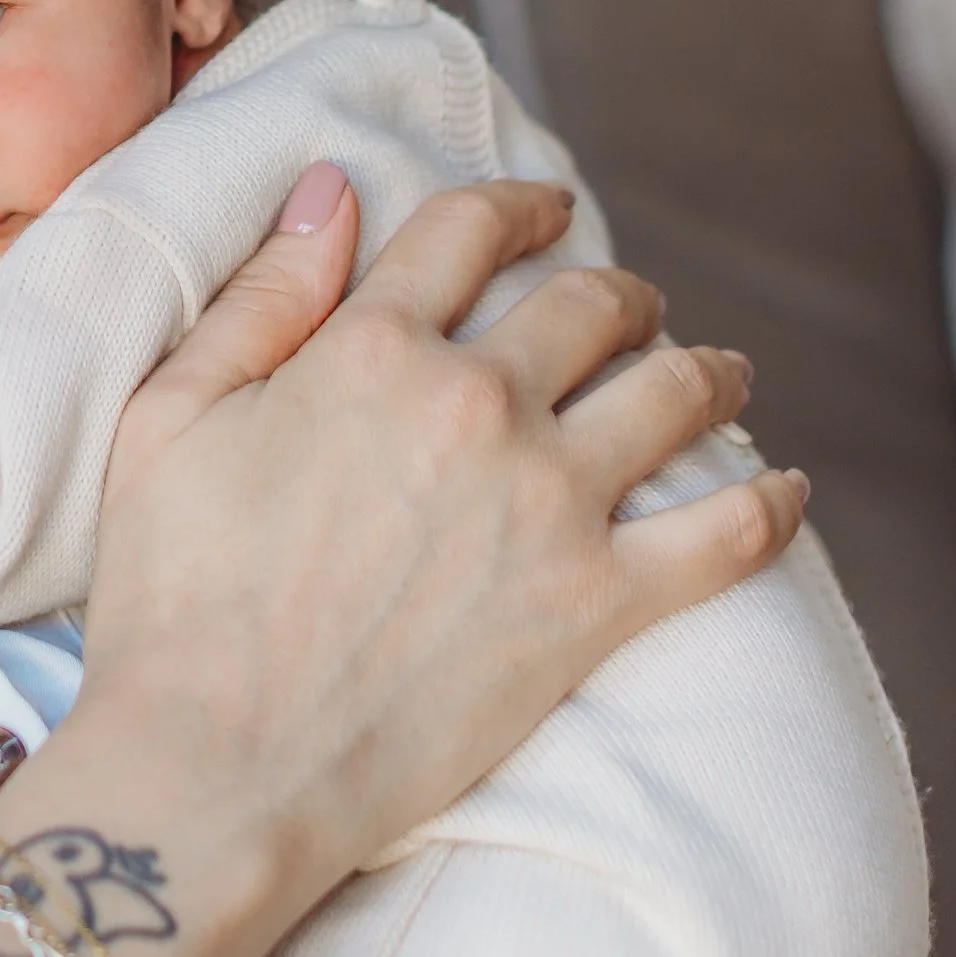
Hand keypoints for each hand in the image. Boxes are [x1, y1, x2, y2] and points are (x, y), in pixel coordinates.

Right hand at [74, 165, 804, 925]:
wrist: (219, 766)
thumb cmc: (170, 597)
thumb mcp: (170, 418)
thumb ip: (261, 296)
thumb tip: (332, 190)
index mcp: (371, 348)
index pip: (470, 231)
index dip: (517, 207)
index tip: (546, 210)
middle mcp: (477, 405)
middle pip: (591, 305)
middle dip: (620, 292)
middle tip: (631, 307)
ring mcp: (549, 505)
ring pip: (675, 395)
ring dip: (705, 370)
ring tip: (716, 374)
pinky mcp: (595, 607)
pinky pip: (727, 537)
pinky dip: (771, 505)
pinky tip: (786, 489)